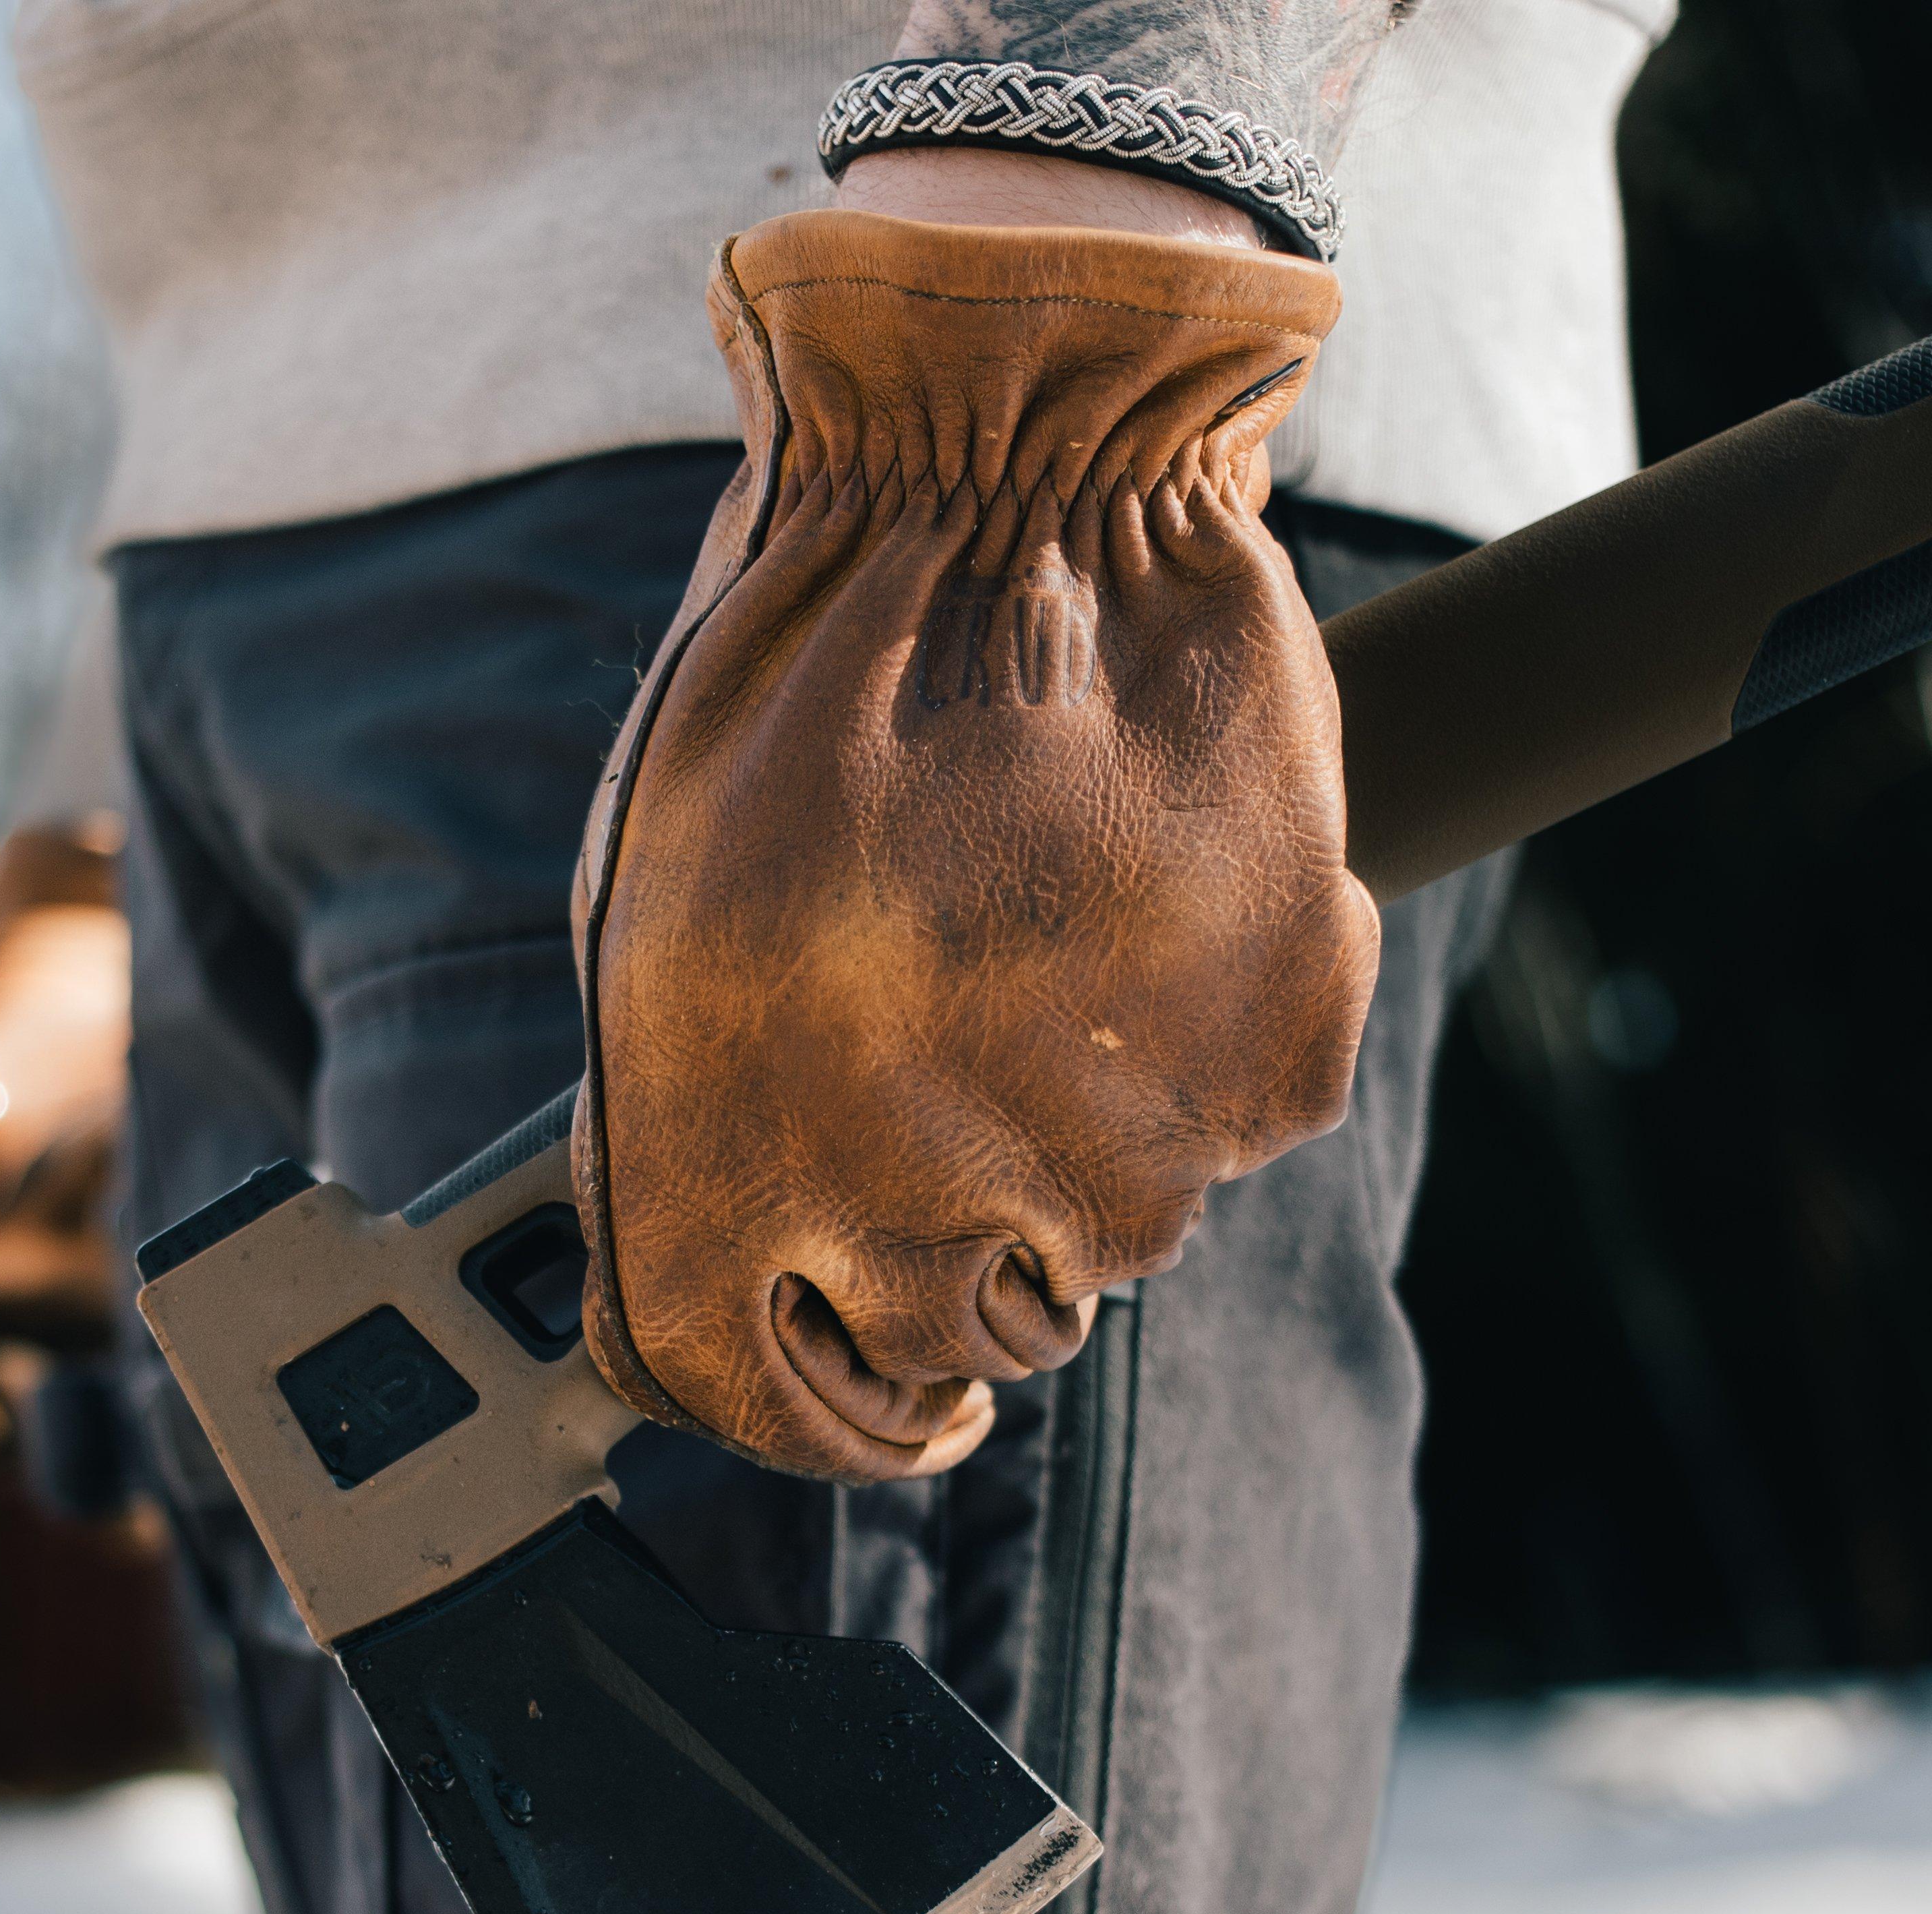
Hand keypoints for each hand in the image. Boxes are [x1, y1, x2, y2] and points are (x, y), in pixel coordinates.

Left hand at [568, 205, 1373, 1481]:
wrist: (1006, 471)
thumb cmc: (805, 691)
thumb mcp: (661, 921)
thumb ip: (691, 1139)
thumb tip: (725, 1322)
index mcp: (723, 1115)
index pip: (762, 1393)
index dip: (831, 1423)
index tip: (890, 1407)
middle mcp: (906, 1139)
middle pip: (959, 1331)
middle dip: (969, 1249)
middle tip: (978, 1082)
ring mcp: (1103, 1100)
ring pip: (1118, 1241)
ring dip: (1096, 1132)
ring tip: (1059, 939)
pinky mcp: (1269, 1033)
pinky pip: (1245, 1119)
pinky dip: (1215, 1035)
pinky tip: (1152, 893)